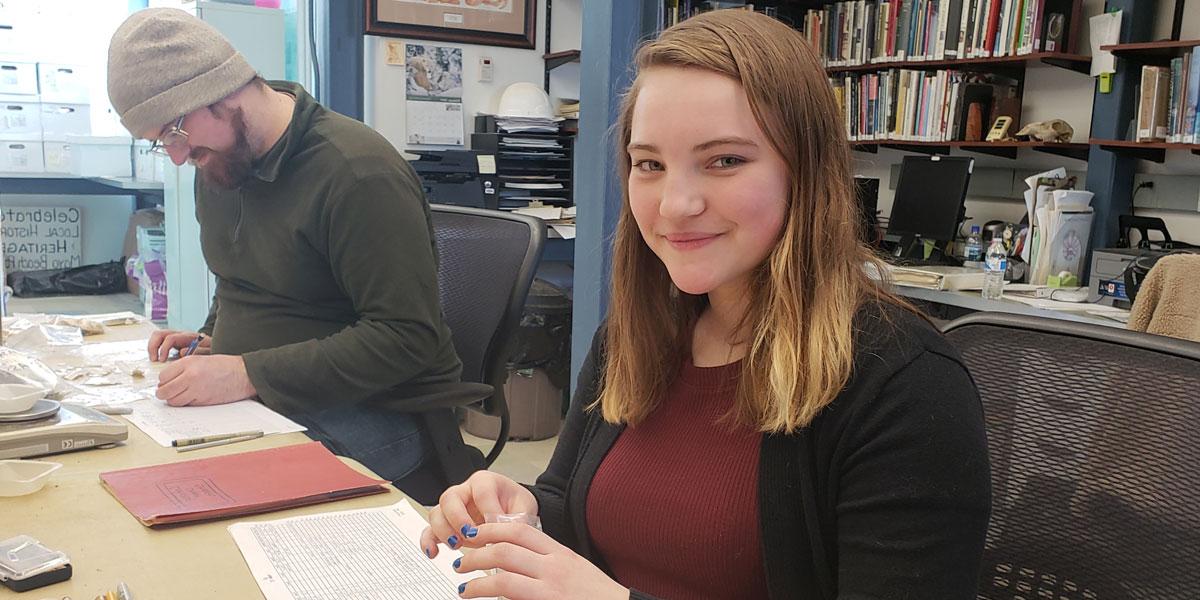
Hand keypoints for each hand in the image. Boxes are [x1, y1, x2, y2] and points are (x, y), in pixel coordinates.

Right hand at [147, 330, 210, 362]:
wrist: (215, 345)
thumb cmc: (211, 349)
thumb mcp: (209, 351)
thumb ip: (199, 351)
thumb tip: (182, 352)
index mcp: (188, 336)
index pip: (170, 338)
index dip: (164, 349)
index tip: (162, 360)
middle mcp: (180, 335)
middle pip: (160, 334)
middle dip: (153, 346)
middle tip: (154, 359)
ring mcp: (175, 337)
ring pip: (158, 336)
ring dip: (152, 347)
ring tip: (153, 359)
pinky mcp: (173, 342)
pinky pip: (160, 341)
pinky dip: (155, 348)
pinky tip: (157, 358)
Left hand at [156, 355, 255, 406]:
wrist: (244, 374)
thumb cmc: (225, 366)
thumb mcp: (201, 359)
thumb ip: (183, 368)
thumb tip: (168, 380)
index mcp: (188, 363)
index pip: (162, 376)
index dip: (163, 381)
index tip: (167, 382)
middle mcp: (190, 377)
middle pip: (164, 391)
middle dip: (163, 393)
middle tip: (167, 392)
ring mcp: (196, 390)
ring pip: (173, 401)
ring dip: (173, 399)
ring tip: (179, 395)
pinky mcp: (202, 401)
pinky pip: (186, 405)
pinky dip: (185, 403)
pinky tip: (191, 397)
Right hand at [420, 471, 537, 556]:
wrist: (512, 511)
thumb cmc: (515, 505)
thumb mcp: (523, 508)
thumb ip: (516, 520)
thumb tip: (505, 535)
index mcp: (485, 481)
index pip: (481, 491)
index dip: (488, 510)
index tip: (496, 527)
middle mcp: (465, 491)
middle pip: (450, 498)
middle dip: (458, 519)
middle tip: (470, 535)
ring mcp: (453, 508)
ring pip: (437, 513)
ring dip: (444, 531)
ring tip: (457, 545)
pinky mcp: (447, 525)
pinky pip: (430, 530)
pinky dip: (429, 541)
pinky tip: (434, 552)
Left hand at [450, 522, 627, 599]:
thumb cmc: (598, 595)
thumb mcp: (574, 569)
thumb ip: (548, 561)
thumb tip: (517, 557)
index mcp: (560, 553)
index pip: (519, 530)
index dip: (490, 529)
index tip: (475, 534)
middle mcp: (554, 567)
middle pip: (504, 550)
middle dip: (475, 554)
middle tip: (462, 560)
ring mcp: (550, 589)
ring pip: (502, 577)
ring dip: (476, 582)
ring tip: (464, 587)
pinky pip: (511, 598)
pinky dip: (491, 599)